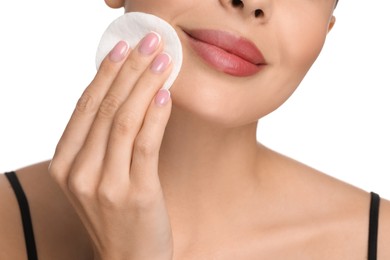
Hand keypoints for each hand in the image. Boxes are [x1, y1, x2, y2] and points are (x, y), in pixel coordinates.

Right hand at [49, 32, 172, 259]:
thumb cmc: (116, 215)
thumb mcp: (96, 177)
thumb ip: (99, 142)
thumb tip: (120, 95)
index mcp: (66, 164)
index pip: (85, 106)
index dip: (105, 73)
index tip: (122, 48)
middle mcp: (79, 172)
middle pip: (104, 107)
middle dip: (128, 69)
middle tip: (148, 43)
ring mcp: (104, 184)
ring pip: (123, 120)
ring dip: (144, 85)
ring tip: (162, 60)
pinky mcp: (135, 193)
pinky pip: (144, 144)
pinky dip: (155, 116)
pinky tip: (164, 95)